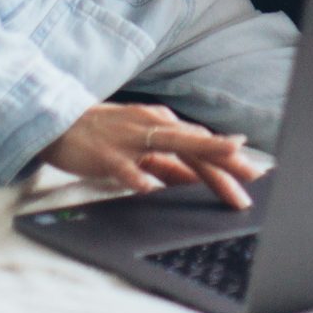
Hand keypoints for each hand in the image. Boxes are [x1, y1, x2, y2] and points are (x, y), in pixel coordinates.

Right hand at [41, 102, 262, 209]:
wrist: (58, 124)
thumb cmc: (104, 137)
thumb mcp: (141, 148)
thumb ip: (168, 165)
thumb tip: (197, 182)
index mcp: (162, 126)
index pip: (202, 144)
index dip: (230, 159)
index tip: (254, 175)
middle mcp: (152, 126)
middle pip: (196, 144)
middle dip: (227, 161)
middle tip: (253, 178)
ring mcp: (130, 139)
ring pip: (171, 144)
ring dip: (202, 151)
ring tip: (228, 157)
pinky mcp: (105, 154)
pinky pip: (125, 167)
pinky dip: (138, 177)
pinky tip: (150, 189)